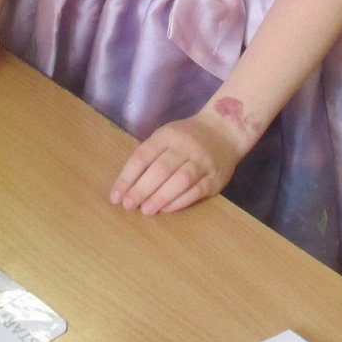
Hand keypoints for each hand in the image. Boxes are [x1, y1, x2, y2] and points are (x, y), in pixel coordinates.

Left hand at [109, 108, 248, 215]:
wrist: (226, 130)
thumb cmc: (188, 137)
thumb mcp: (167, 136)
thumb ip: (150, 156)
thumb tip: (127, 186)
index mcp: (168, 134)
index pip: (143, 156)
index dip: (127, 177)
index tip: (115, 196)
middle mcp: (186, 146)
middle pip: (160, 169)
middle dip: (141, 189)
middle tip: (129, 205)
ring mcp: (202, 161)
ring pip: (180, 180)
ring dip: (160, 197)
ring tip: (146, 210)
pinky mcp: (215, 178)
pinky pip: (196, 191)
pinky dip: (179, 202)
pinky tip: (166, 209)